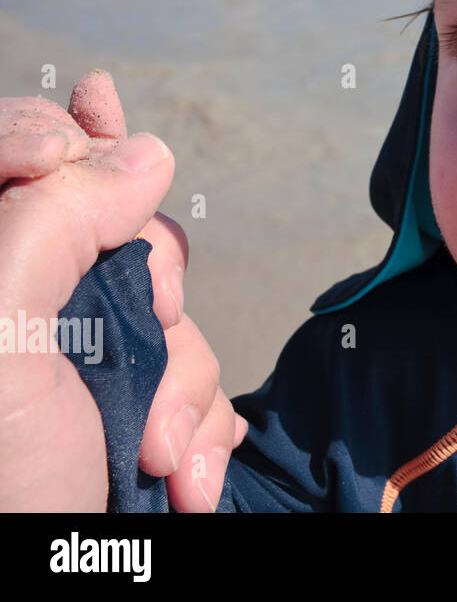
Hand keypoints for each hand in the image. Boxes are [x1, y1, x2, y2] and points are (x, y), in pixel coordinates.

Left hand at [0, 70, 246, 511]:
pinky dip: (199, 425)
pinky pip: (193, 372)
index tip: (68, 161)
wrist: (34, 586)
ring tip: (154, 456)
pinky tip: (178, 471)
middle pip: (120, 224)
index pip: (20, 146)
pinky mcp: (128, 400)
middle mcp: (23, 299)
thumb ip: (56, 220)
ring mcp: (79, 353)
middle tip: (142, 330)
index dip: (54, 136)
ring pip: (171, 308)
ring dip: (181, 390)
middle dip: (151, 291)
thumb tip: (143, 153)